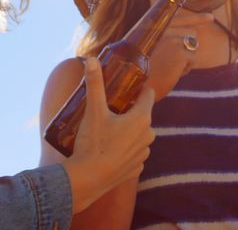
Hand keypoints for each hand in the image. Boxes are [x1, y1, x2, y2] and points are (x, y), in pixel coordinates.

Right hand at [64, 57, 155, 212]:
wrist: (88, 178)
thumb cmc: (93, 143)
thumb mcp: (93, 110)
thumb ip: (94, 84)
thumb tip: (91, 59)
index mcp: (141, 118)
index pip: (148, 95)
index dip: (139, 88)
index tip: (127, 86)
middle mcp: (148, 135)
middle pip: (142, 115)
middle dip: (130, 110)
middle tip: (111, 108)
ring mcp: (143, 153)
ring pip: (139, 135)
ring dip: (128, 131)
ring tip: (109, 130)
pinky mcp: (137, 168)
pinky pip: (134, 152)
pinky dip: (125, 149)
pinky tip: (111, 149)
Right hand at [145, 10, 212, 99]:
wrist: (130, 86)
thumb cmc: (137, 72)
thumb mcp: (145, 49)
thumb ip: (162, 39)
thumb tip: (188, 37)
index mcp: (152, 26)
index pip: (178, 17)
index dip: (196, 17)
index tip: (211, 18)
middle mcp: (162, 28)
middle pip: (191, 33)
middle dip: (187, 48)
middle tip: (172, 61)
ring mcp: (172, 38)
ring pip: (193, 46)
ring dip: (186, 59)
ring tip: (169, 67)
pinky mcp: (180, 51)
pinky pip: (192, 59)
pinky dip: (185, 69)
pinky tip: (172, 73)